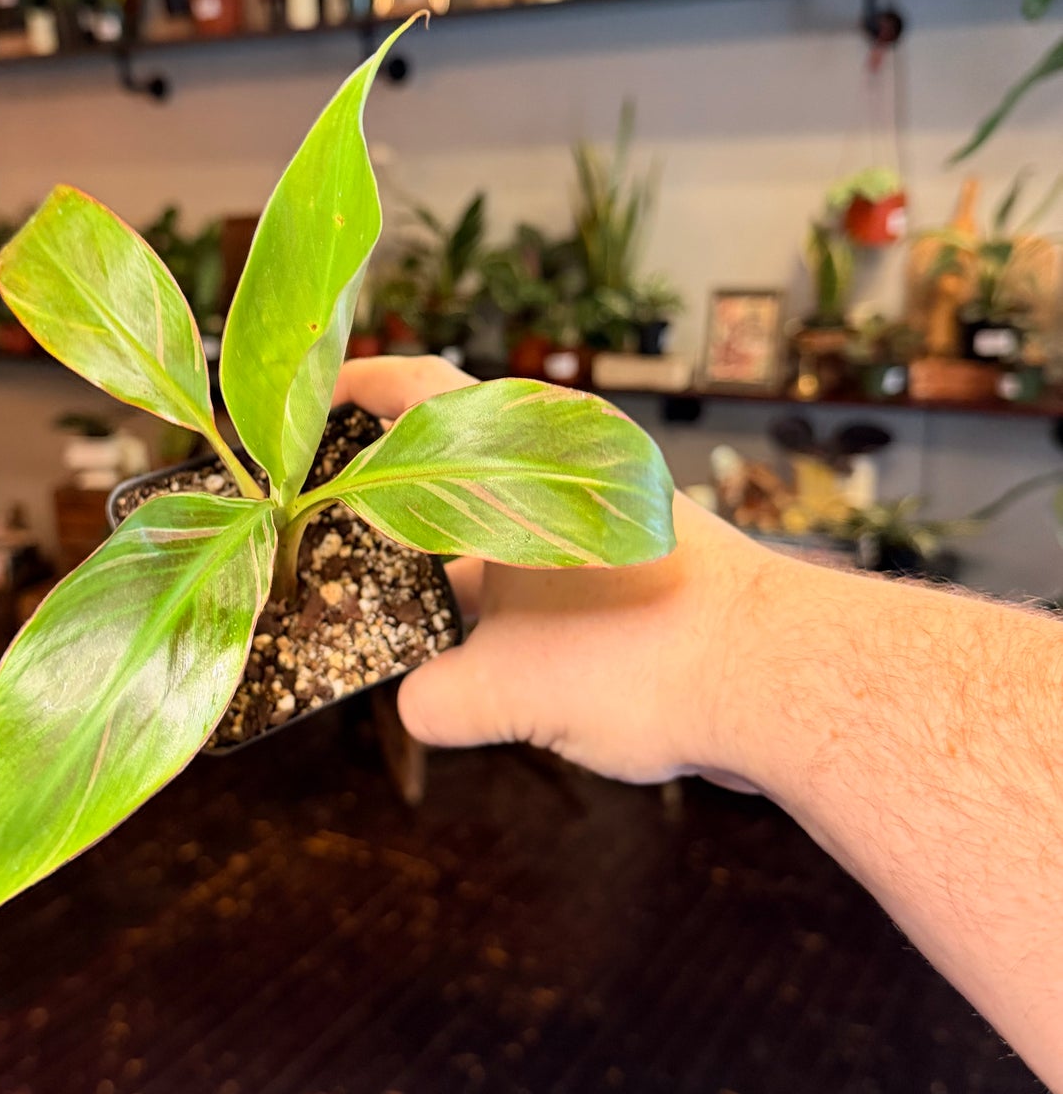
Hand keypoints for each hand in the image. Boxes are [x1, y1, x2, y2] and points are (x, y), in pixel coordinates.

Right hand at [332, 357, 772, 785]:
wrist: (784, 682)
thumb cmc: (643, 655)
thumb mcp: (510, 689)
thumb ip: (440, 697)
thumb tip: (417, 705)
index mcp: (522, 457)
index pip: (421, 390)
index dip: (358, 388)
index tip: (309, 407)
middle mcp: (564, 471)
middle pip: (453, 467)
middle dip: (389, 512)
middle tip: (327, 551)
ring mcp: (602, 521)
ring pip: (501, 529)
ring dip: (450, 570)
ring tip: (393, 621)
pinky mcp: (637, 569)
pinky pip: (545, 572)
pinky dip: (507, 604)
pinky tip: (482, 661)